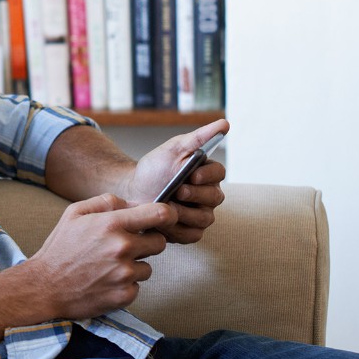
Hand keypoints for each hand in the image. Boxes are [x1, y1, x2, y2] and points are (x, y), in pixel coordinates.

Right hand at [24, 194, 175, 320]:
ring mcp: (125, 274)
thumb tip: (135, 203)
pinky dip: (126, 284)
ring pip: (148, 266)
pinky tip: (106, 281)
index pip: (159, 214)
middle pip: (159, 242)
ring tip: (109, 266)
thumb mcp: (75, 213)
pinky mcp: (125, 295)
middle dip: (147, 242)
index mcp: (111, 224)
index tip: (164, 218)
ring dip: (135, 265)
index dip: (167, 214)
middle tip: (127, 246)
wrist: (44, 287)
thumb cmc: (60, 248)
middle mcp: (122, 248)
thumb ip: (107, 201)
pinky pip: (138, 285)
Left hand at [123, 119, 228, 243]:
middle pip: (214, 197)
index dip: (208, 175)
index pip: (219, 173)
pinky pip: (192, 235)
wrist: (133, 192)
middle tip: (178, 191)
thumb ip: (200, 137)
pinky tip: (164, 222)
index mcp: (207, 174)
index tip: (192, 174)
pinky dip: (177, 229)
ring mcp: (200, 215)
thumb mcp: (174, 149)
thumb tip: (225, 124)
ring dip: (185, 213)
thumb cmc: (155, 168)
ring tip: (167, 206)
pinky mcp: (189, 232)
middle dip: (195, 194)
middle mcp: (208, 196)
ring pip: (204, 218)